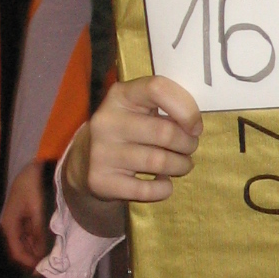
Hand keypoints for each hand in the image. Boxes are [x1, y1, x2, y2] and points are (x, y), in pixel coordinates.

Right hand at [0, 161, 49, 269]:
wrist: (31, 170)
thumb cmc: (32, 188)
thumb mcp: (37, 211)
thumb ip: (38, 232)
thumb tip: (41, 252)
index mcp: (9, 225)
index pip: (16, 250)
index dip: (27, 261)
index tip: (39, 270)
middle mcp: (8, 226)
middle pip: (17, 249)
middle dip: (30, 258)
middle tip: (45, 267)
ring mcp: (13, 223)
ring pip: (22, 243)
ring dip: (32, 251)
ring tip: (46, 259)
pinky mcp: (19, 219)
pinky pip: (25, 235)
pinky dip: (33, 242)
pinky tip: (43, 247)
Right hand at [62, 76, 201, 237]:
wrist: (84, 161)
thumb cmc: (126, 130)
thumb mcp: (138, 107)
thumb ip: (165, 105)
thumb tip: (194, 125)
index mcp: (120, 95)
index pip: (158, 88)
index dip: (186, 108)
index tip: (195, 126)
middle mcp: (107, 121)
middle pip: (165, 132)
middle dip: (188, 144)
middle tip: (189, 148)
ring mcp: (101, 152)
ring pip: (159, 161)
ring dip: (181, 165)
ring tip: (181, 164)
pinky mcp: (101, 180)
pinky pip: (147, 189)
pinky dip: (164, 188)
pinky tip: (163, 182)